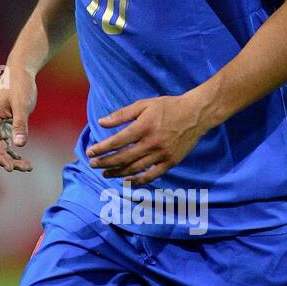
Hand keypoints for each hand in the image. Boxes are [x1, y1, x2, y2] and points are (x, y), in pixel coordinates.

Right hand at [0, 67, 37, 172]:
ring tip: (28, 166)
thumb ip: (20, 124)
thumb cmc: (19, 86)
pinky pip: (8, 145)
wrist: (20, 73)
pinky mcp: (6, 127)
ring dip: (13, 159)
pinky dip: (15, 153)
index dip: (0, 156)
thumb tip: (19, 144)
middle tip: (26, 167)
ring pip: (2, 149)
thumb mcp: (22, 104)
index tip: (10, 167)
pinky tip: (26, 161)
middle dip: (8, 160)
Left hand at [86, 92, 207, 184]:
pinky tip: (127, 181)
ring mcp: (162, 154)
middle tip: (93, 164)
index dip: (101, 148)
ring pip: (135, 168)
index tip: (90, 152)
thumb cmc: (168, 107)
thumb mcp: (144, 104)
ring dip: (118, 172)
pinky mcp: (171, 162)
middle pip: (123, 157)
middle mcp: (152, 143)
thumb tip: (101, 122)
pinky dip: (138, 180)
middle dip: (105, 162)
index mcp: (144, 127)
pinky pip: (152, 175)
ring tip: (106, 173)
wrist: (196, 114)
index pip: (117, 142)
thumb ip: (122, 114)